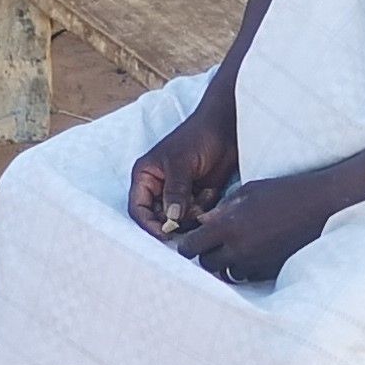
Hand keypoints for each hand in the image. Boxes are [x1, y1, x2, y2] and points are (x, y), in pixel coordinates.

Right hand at [127, 90, 240, 237]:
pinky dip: (204, 209)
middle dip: (173, 221)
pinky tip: (210, 191)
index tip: (164, 234)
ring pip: (178, 220)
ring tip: (201, 194)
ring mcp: (178, 194)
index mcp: (145, 177)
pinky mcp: (196, 198)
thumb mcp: (181, 163)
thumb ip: (174, 191)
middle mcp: (158, 188)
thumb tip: (171, 219)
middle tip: (190, 214)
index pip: (138, 209)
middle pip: (158, 218)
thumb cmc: (197, 138)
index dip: (148, 224)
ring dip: (191, 214)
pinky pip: (196, 215)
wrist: (226, 130)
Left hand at [166, 173, 336, 286]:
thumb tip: (201, 224)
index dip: (188, 244)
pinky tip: (254, 252)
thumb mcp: (248, 192)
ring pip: (227, 273)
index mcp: (229, 225)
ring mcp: (257, 263)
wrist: (323, 205)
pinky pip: (249, 276)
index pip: (191, 247)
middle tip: (213, 243)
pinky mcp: (273, 270)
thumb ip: (221, 209)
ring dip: (226, 264)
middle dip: (206, 255)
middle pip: (206, 264)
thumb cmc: (285, 192)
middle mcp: (240, 249)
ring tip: (236, 247)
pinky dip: (246, 268)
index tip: (192, 240)